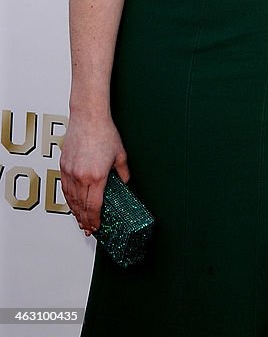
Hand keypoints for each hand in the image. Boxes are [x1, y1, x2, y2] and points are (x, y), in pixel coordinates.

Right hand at [59, 116, 128, 235]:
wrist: (88, 117)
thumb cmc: (104, 132)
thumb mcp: (120, 154)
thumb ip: (123, 172)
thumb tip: (125, 183)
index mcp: (97, 176)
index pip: (94, 206)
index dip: (95, 219)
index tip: (96, 227)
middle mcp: (81, 176)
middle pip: (81, 206)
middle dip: (85, 220)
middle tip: (88, 229)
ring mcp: (70, 172)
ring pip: (71, 199)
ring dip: (75, 212)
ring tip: (80, 221)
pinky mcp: (63, 166)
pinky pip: (65, 189)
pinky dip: (68, 199)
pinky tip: (72, 204)